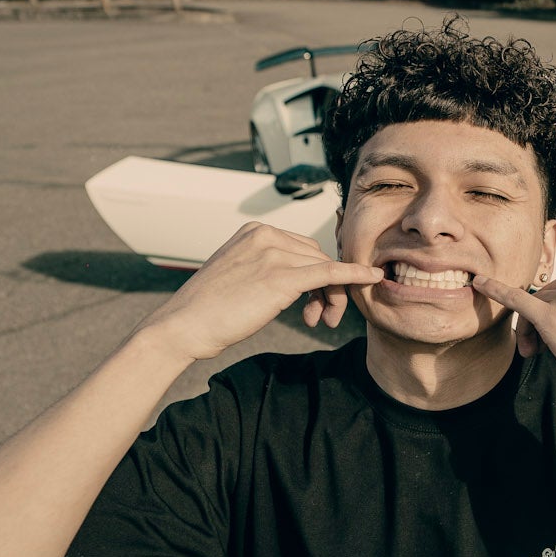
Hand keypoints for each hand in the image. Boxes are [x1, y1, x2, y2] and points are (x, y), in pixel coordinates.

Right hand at [138, 223, 382, 363]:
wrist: (184, 326)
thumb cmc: (208, 310)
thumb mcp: (239, 277)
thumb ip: (267, 268)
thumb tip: (299, 280)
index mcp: (255, 231)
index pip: (303, 247)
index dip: (317, 276)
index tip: (315, 302)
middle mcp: (265, 235)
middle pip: (317, 256)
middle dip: (328, 287)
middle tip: (323, 318)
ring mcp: (273, 253)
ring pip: (324, 269)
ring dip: (332, 296)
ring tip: (321, 321)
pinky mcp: (281, 276)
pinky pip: (329, 272)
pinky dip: (354, 275)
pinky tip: (371, 278)